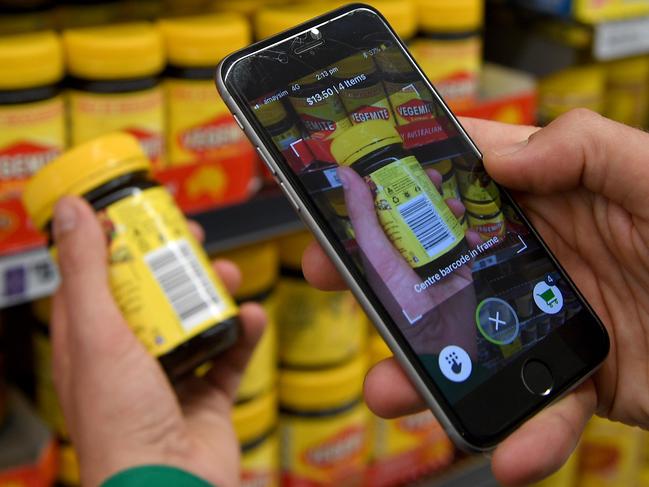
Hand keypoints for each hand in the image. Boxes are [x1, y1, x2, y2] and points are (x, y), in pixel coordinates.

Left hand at [50, 196, 265, 486]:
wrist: (171, 484)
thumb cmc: (120, 420)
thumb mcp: (97, 332)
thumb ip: (87, 270)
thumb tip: (70, 211)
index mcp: (91, 341)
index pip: (99, 278)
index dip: (118, 242)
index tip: (141, 215)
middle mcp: (129, 356)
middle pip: (153, 294)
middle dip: (175, 263)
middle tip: (194, 237)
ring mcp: (171, 375)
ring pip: (195, 320)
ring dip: (215, 293)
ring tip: (229, 276)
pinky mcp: (207, 394)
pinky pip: (230, 354)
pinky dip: (244, 334)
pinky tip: (252, 318)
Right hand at [303, 109, 648, 484]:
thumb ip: (587, 148)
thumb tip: (501, 153)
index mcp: (555, 200)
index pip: (463, 182)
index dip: (403, 182)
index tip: (349, 194)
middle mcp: (544, 258)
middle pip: (447, 267)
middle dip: (387, 278)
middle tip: (333, 279)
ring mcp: (556, 322)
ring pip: (473, 347)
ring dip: (426, 373)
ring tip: (389, 392)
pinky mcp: (584, 381)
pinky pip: (541, 412)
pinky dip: (522, 436)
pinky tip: (507, 452)